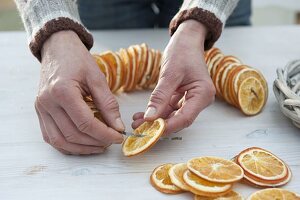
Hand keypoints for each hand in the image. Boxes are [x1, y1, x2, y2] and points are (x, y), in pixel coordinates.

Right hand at [35, 31, 123, 154]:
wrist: (57, 49)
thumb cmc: (77, 59)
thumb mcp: (97, 77)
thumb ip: (108, 103)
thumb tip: (118, 126)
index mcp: (62, 91)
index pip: (85, 123)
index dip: (104, 134)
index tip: (119, 136)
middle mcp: (47, 103)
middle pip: (73, 134)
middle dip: (96, 142)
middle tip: (112, 140)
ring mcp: (41, 109)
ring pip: (60, 141)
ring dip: (82, 148)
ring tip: (100, 145)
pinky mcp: (40, 113)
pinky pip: (51, 137)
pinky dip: (68, 145)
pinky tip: (83, 144)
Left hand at [132, 20, 215, 134]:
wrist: (186, 39)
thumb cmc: (183, 51)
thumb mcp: (170, 74)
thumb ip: (160, 96)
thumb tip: (150, 117)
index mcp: (203, 94)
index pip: (185, 118)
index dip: (168, 127)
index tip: (150, 131)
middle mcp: (199, 99)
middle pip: (179, 119)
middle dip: (159, 124)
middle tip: (139, 128)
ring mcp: (191, 99)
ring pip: (172, 115)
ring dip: (155, 119)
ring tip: (137, 122)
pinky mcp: (182, 96)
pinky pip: (169, 107)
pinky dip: (157, 110)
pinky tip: (143, 114)